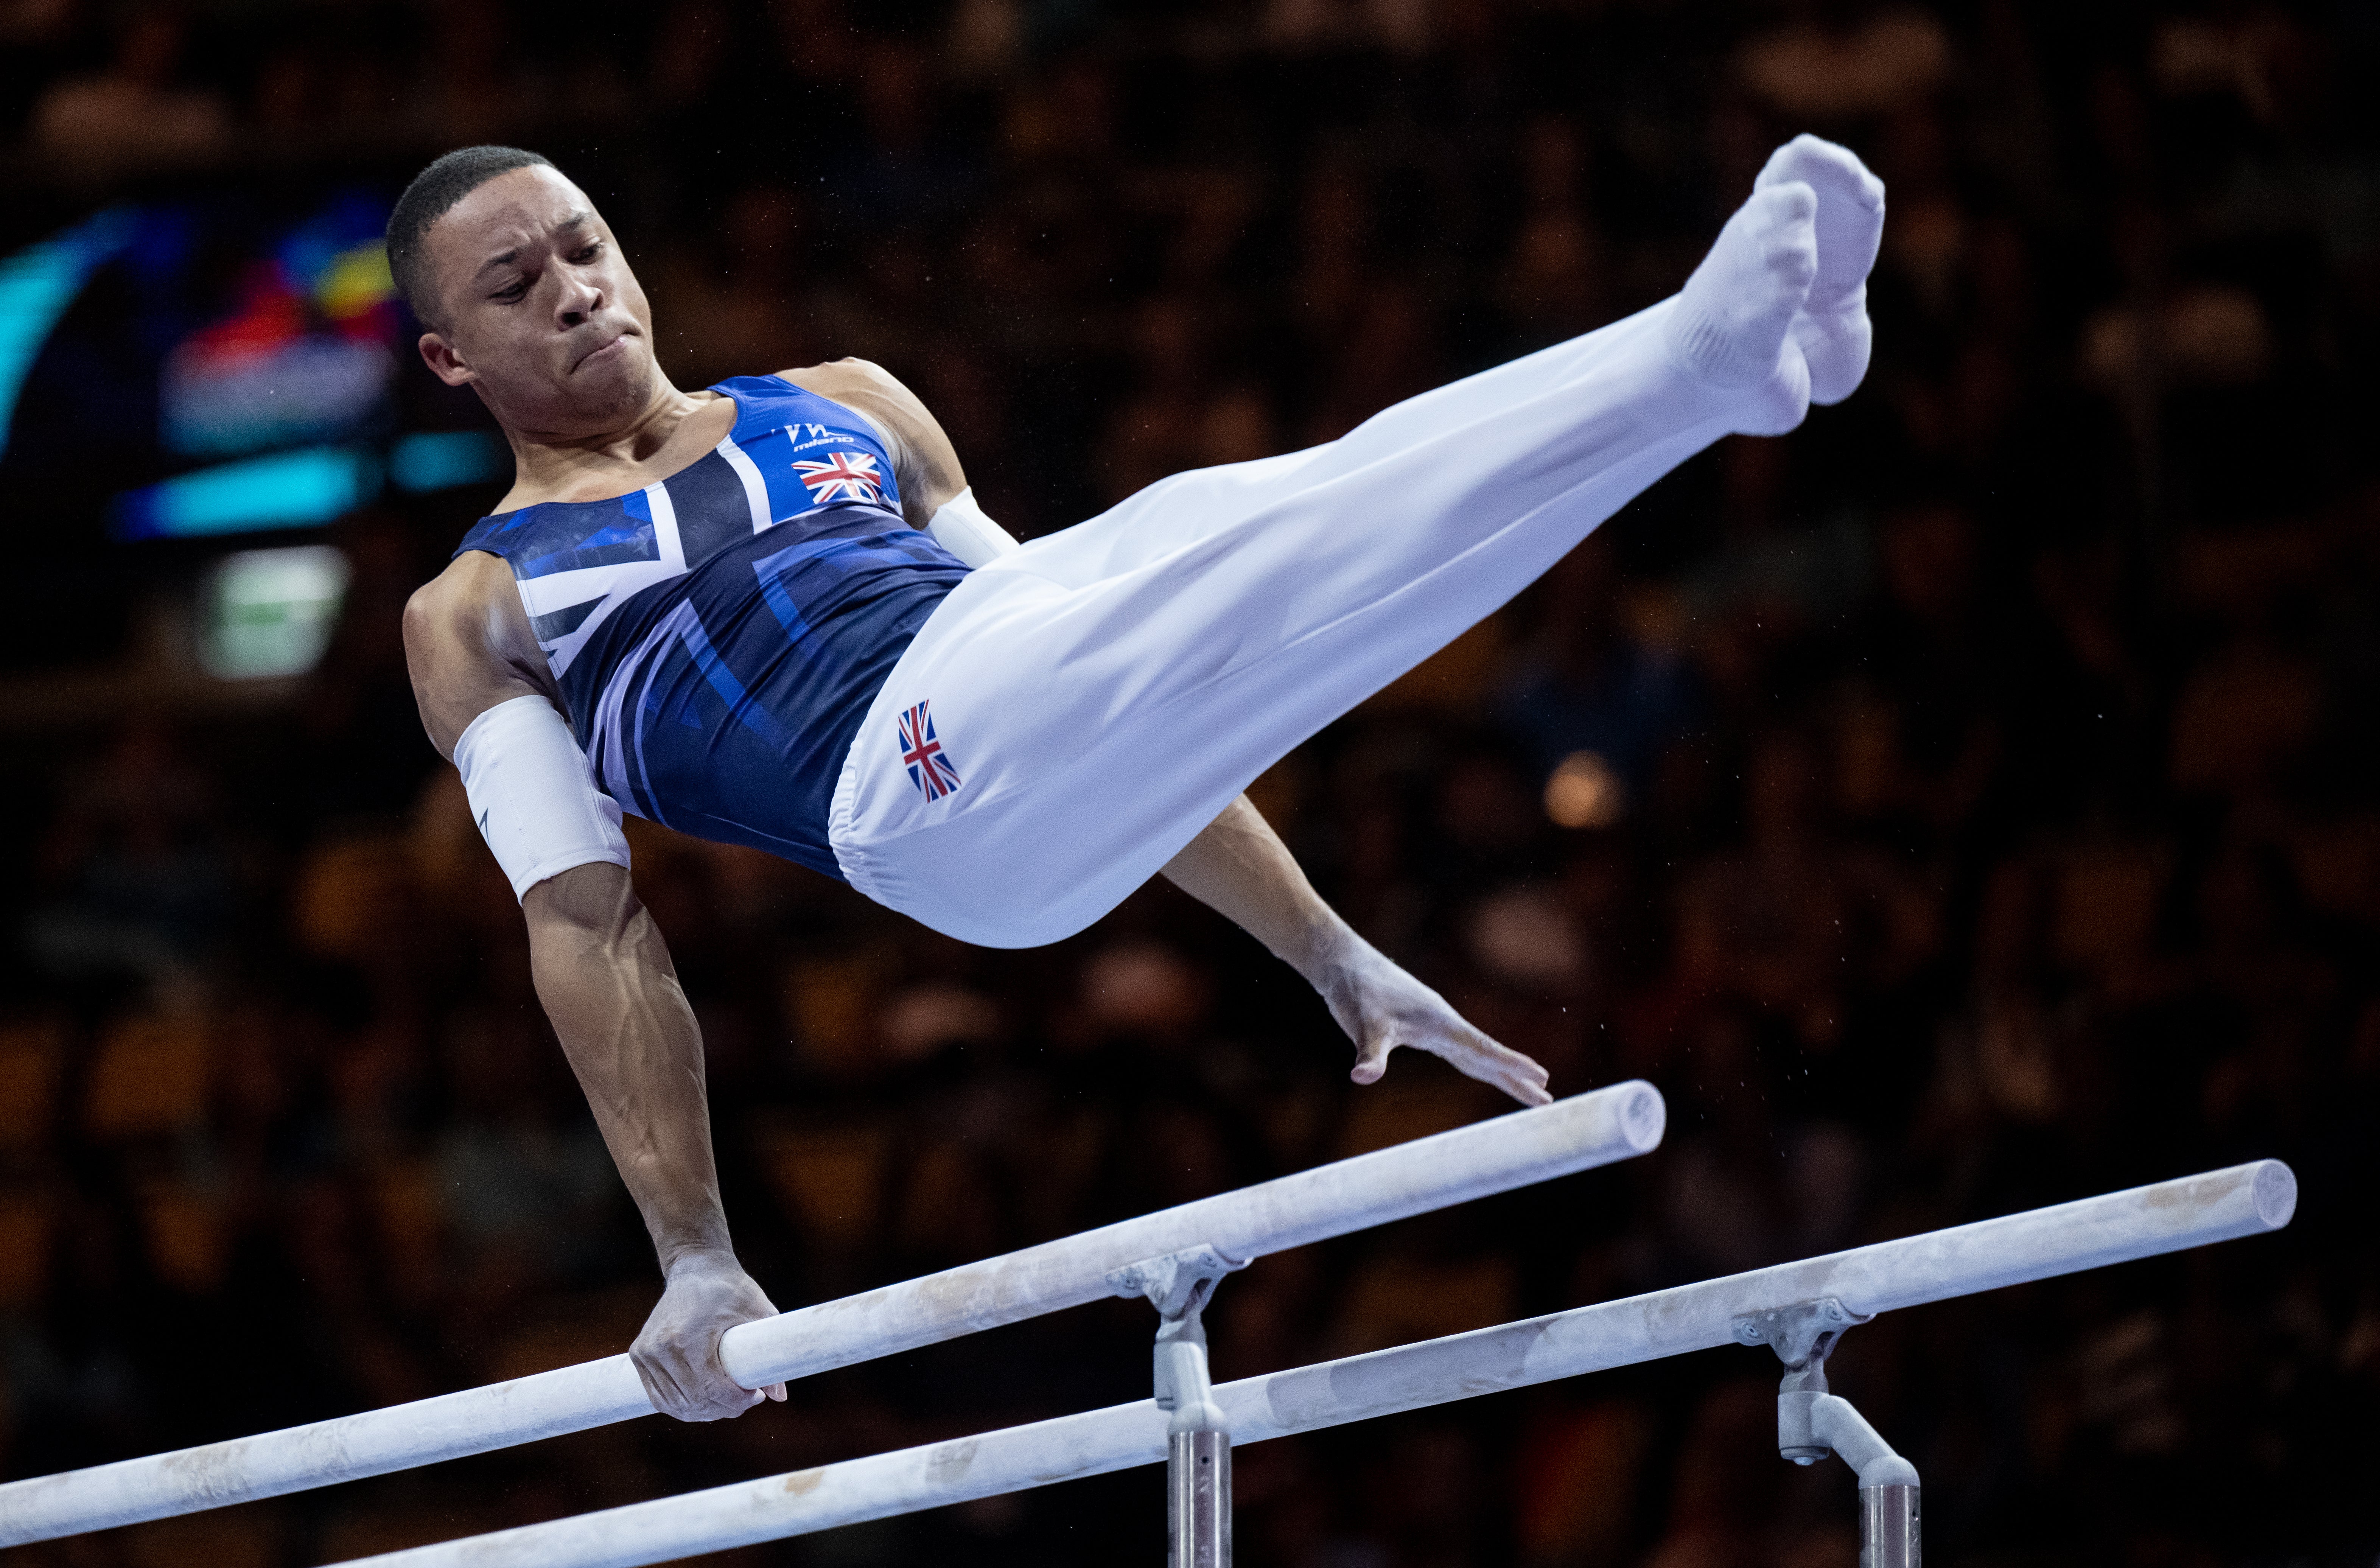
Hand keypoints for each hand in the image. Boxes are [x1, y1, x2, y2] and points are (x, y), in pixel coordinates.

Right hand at [631, 1251, 788, 1420]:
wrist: (695, 1267)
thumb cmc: (730, 1289)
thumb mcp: (758, 1312)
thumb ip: (769, 1353)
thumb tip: (780, 1397)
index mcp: (688, 1338)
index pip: (712, 1389)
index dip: (737, 1401)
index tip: (757, 1395)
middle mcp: (661, 1348)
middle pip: (694, 1401)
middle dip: (724, 1409)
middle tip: (746, 1402)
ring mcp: (646, 1353)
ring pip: (675, 1404)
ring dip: (703, 1412)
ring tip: (727, 1403)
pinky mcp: (639, 1355)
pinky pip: (658, 1397)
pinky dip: (680, 1406)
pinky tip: (702, 1404)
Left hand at [1312, 934, 1552, 1106]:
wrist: (1343, 964)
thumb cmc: (1356, 991)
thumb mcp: (1362, 1024)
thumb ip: (1369, 1053)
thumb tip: (1363, 1077)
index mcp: (1439, 1024)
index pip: (1482, 1049)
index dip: (1510, 1066)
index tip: (1541, 1079)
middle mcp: (1443, 1024)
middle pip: (1487, 1055)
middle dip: (1516, 1077)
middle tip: (1546, 1098)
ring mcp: (1435, 1024)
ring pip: (1476, 1053)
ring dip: (1501, 1072)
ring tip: (1529, 1089)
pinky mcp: (1422, 1026)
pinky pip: (1460, 1050)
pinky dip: (1478, 1062)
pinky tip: (1483, 1068)